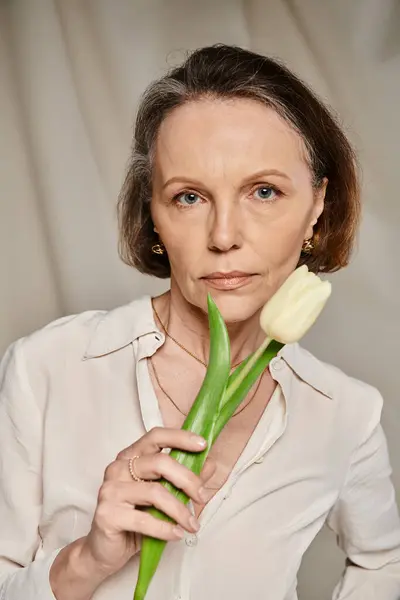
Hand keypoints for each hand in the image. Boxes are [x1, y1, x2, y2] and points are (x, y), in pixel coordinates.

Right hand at [81, 427, 213, 577]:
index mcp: (131, 457)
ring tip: (192, 525)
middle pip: (160, 463)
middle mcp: (118, 468)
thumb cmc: (134, 520)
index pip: (156, 436)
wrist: (104, 551)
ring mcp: (110, 490)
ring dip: (180, 510)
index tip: (203, 445)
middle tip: (203, 496)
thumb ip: (183, 480)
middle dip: (188, 480)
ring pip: (155, 492)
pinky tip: (176, 534)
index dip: (180, 438)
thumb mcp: (164, 497)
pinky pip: (144, 519)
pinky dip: (165, 528)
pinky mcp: (107, 513)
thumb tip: (209, 464)